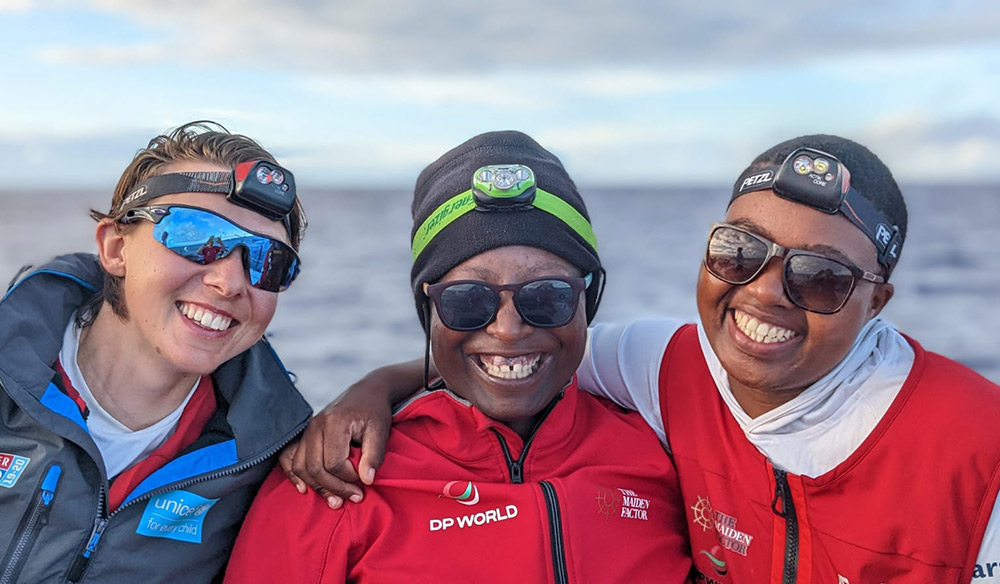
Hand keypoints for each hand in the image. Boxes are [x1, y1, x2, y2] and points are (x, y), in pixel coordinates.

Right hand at [279, 381, 391, 509]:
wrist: (366, 393)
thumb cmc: (374, 411)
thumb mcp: (380, 430)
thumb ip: (374, 455)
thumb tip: (366, 480)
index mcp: (334, 422)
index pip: (334, 462)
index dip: (348, 478)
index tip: (364, 480)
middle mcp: (315, 426)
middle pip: (315, 468)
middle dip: (335, 488)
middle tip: (355, 497)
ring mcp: (307, 430)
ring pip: (301, 467)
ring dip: (317, 487)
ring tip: (336, 500)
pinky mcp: (304, 435)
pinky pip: (289, 459)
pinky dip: (295, 476)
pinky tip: (304, 490)